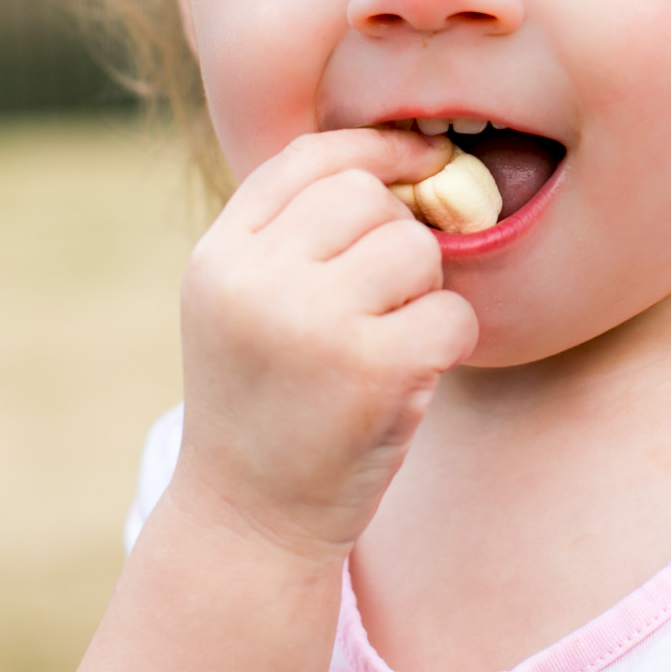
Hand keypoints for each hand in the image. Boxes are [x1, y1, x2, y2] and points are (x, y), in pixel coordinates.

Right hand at [167, 127, 477, 561]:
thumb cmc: (266, 406)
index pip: (308, 159)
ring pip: (415, 249)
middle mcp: (254, 281)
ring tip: (388, 342)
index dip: (376, 149)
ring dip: (424, 293)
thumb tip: (411, 161)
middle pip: (368, 196)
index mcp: (218, 257)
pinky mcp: (371, 370)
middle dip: (397, 236)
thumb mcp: (245, 307)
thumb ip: (295, 236)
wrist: (248, 522)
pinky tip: (409, 380)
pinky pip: (452, 313)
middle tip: (385, 300)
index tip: (422, 159)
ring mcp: (311, 323)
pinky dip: (448, 343)